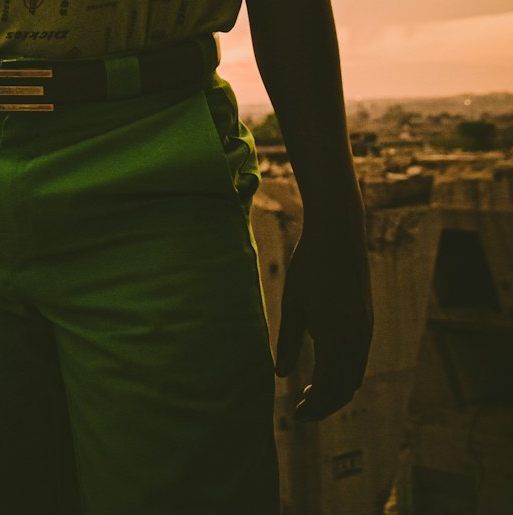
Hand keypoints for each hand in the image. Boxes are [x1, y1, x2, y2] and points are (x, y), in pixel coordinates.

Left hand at [274, 212, 372, 421]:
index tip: (296, 414)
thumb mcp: (293, 303)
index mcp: (336, 338)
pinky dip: (345, 371)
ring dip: (336, 389)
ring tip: (312, 391)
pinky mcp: (367, 319)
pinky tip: (326, 365)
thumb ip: (288, 342)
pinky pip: (359, 358)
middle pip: (345, 389)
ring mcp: (366, 329)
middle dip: (325, 405)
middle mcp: (357, 338)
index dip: (314, 408)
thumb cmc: (309, 265)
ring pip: (355, 375)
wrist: (338, 234)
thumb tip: (281, 376)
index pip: (329, 389)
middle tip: (302, 410)